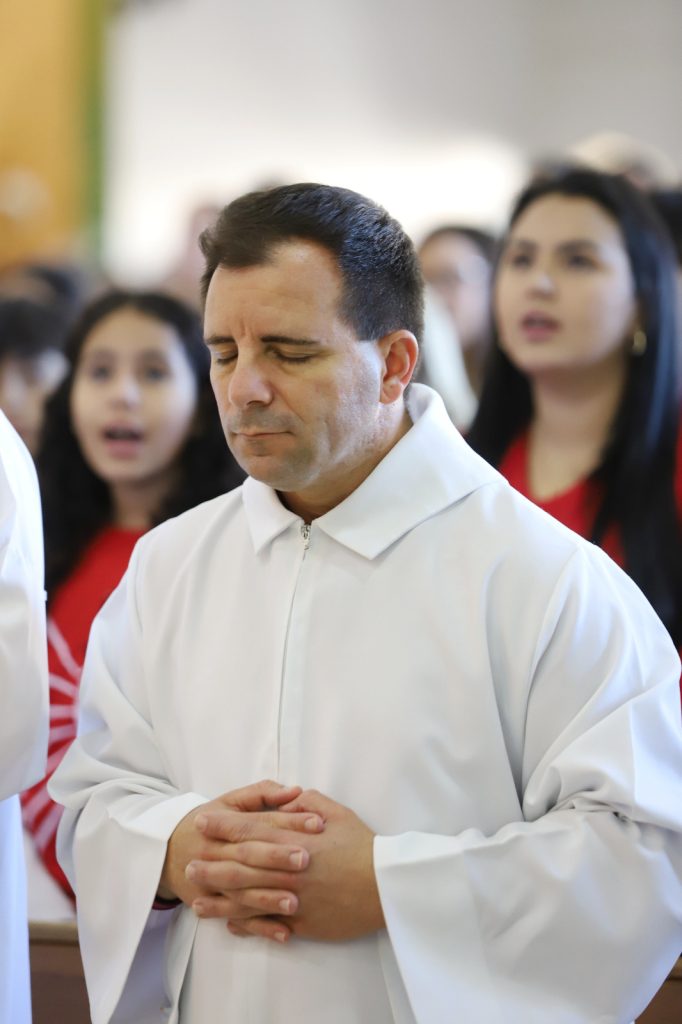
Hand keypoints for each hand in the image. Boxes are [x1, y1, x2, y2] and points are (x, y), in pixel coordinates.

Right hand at [159, 779, 323, 927]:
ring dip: (269, 898)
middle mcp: (216, 853)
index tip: (317, 823)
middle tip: (307, 859)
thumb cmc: (211, 822)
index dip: (288, 822)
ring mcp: (214, 883)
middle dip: (277, 857)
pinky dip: (262, 928)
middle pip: (249, 855)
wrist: (168, 852)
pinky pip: (239, 920)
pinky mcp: (216, 905)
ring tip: (296, 902)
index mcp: (223, 823)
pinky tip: (285, 933)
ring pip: (242, 892)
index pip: (259, 822)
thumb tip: (295, 791)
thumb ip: (262, 793)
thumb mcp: (230, 801)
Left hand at [199, 789, 384, 943]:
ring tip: (197, 898)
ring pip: (246, 899)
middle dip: (212, 863)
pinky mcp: (301, 922)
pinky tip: (229, 923)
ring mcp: (291, 898)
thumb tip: (289, 799)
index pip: (250, 831)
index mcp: (293, 840)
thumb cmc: (362, 846)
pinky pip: (266, 924)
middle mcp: (286, 870)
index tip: (202, 822)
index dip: (224, 826)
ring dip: (219, 898)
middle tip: (188, 863)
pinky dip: (245, 923)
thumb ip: (308, 804)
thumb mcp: (338, 813)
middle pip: (240, 866)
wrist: (384, 886)